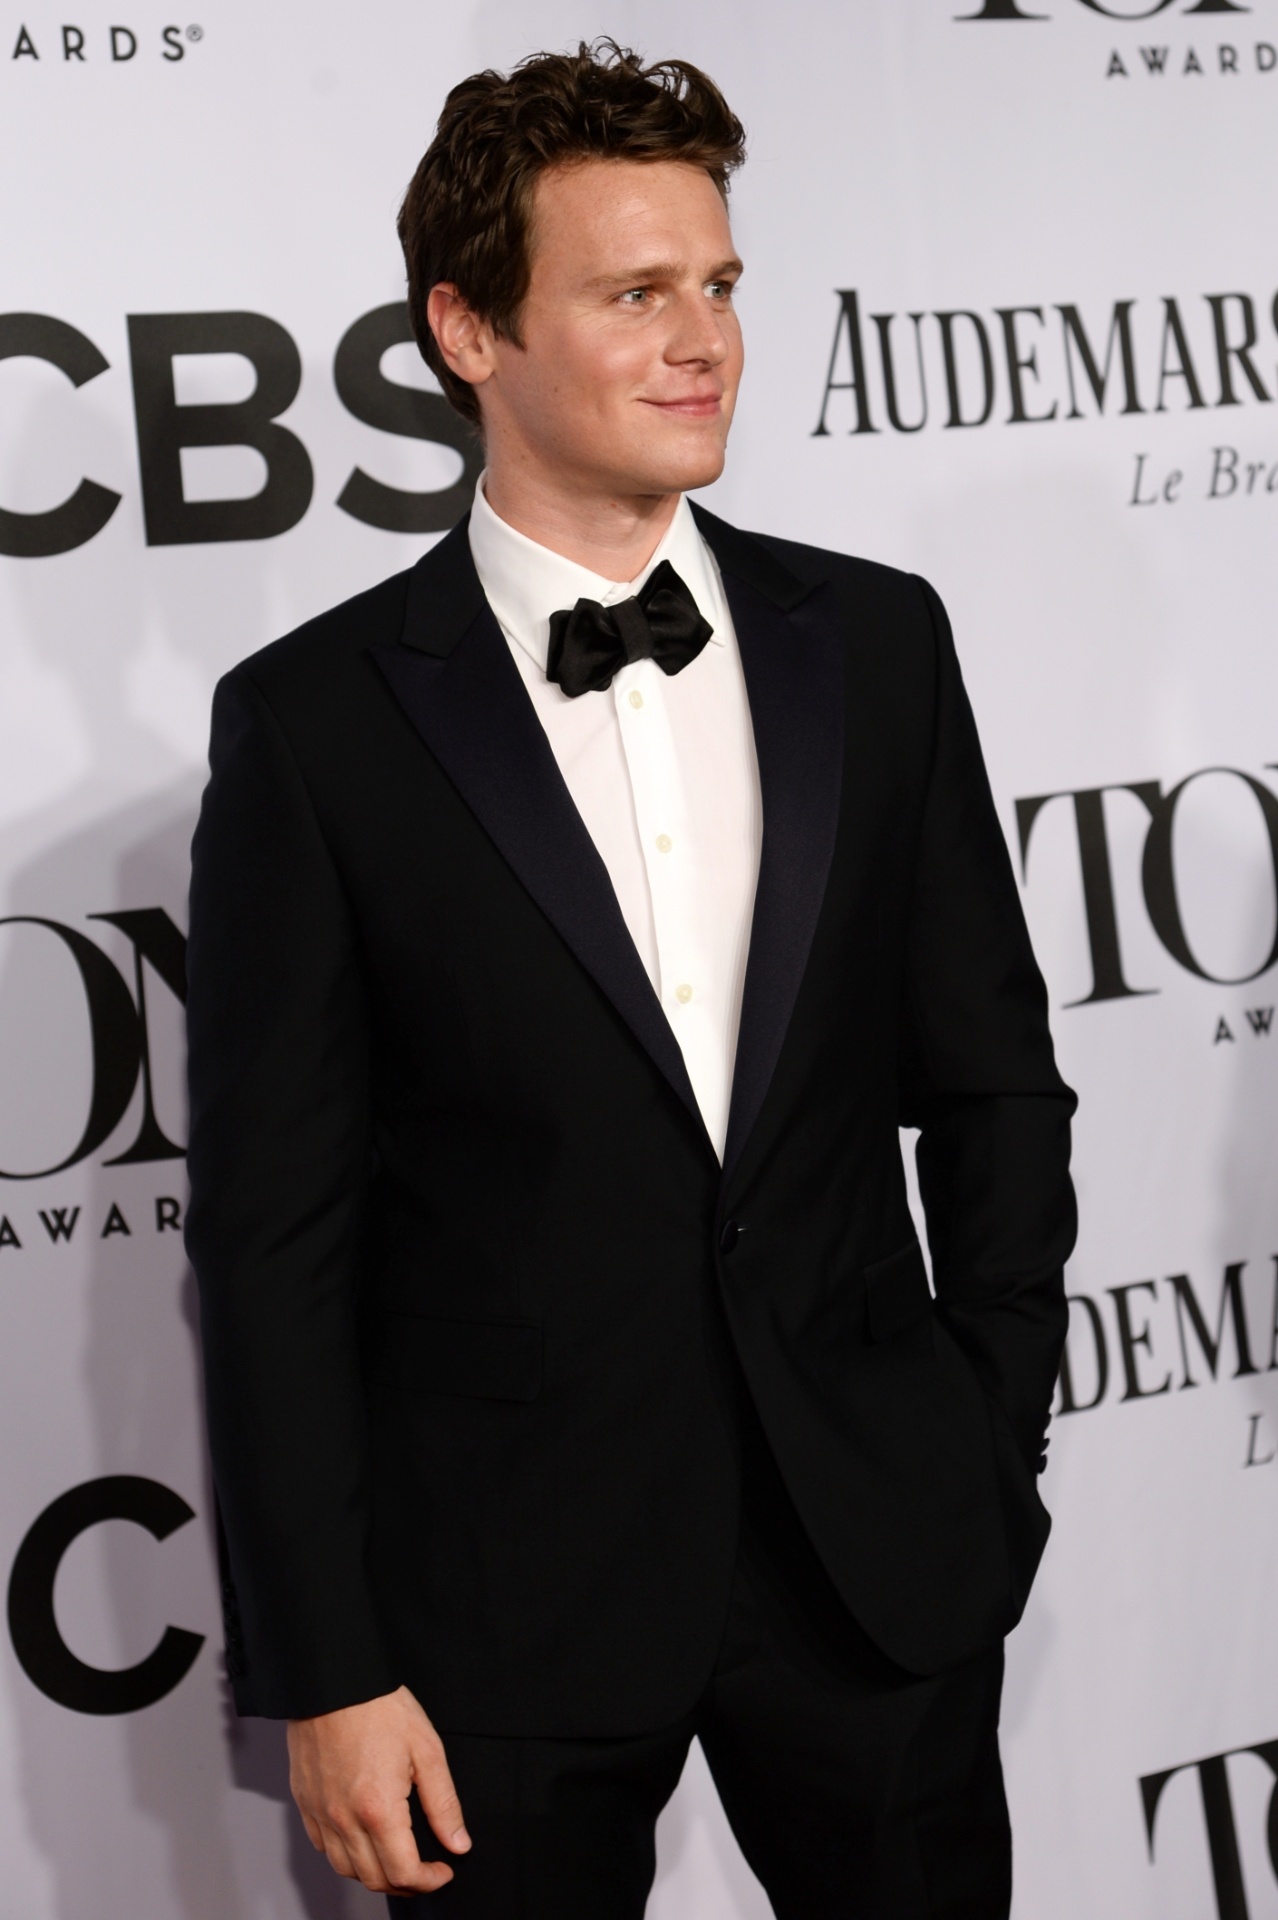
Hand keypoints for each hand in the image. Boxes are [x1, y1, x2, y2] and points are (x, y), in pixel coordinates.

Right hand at [287, 1684, 470, 1895]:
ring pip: (346, 1869)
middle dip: (406, 1883)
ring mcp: (320, 1813)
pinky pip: (323, 1847)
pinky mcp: (305, 1802)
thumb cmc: (380, 1706)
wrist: (333, 1679)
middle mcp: (344, 1820)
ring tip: (397, 1859)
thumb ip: (443, 1803)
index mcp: (378, 1810)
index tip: (445, 1870)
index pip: (404, 1872)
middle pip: (374, 1879)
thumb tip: (459, 1844)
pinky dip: (346, 1855)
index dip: (430, 1880)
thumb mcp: (427, 1749)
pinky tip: (363, 1839)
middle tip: (426, 1870)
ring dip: (375, 1874)